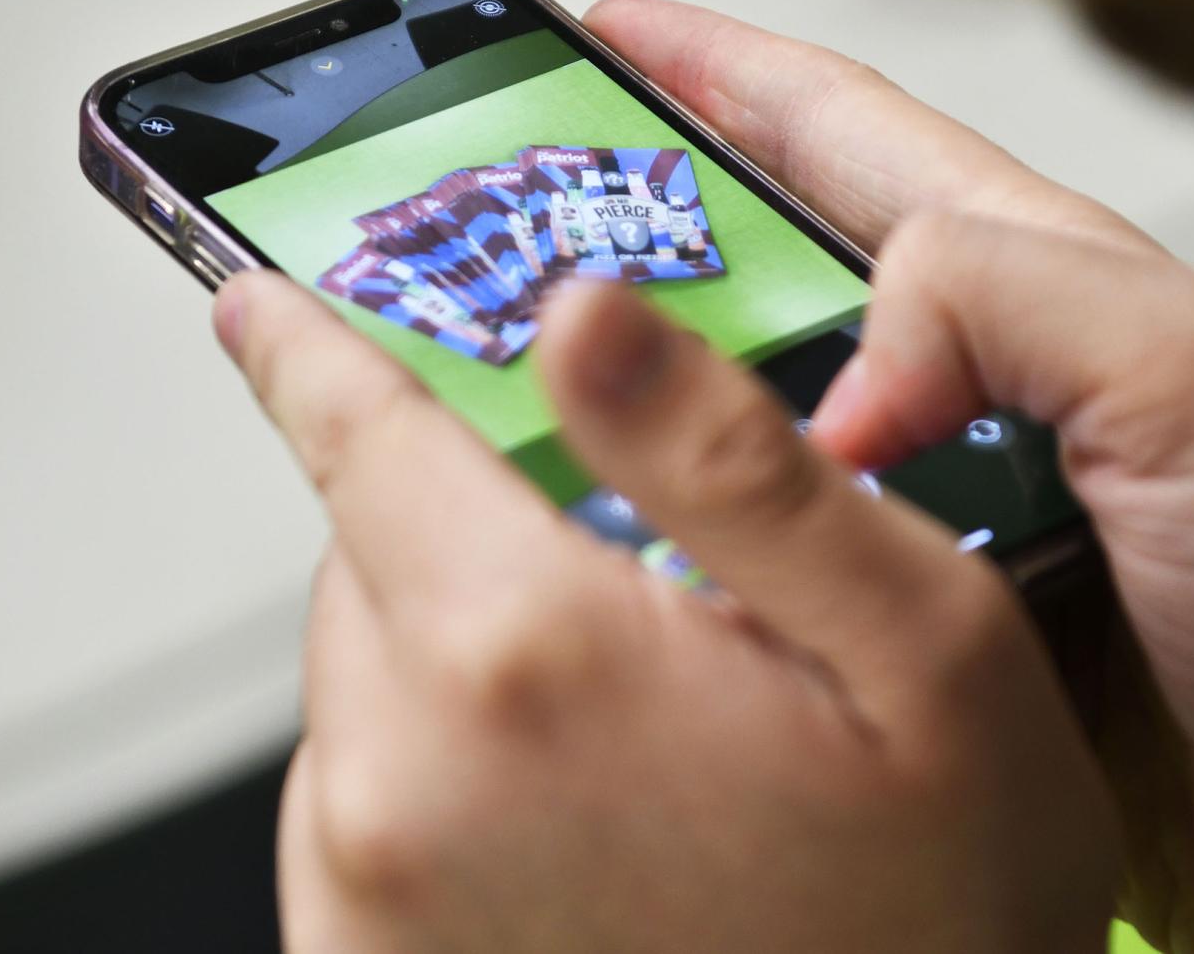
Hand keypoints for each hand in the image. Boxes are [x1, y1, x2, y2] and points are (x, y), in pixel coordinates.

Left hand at [215, 270, 1116, 951]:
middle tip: (624, 583)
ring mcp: (364, 888)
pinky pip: (368, 807)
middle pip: (373, 556)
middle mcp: (404, 772)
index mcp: (528, 653)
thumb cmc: (937, 927)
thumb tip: (585, 312)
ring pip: (372, 681)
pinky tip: (586, 829)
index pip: (360, 432)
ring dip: (469, 663)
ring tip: (640, 739)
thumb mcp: (924, 651)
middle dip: (471, 528)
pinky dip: (447, 778)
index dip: (307, 346)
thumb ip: (732, 459)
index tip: (257, 301)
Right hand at [582, 0, 1193, 953]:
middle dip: (637, 238)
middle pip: (768, 280)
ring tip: (526, 401)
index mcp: (1046, 286)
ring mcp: (944, 517)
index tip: (607, 30)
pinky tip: (627, 570)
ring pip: (751, 436)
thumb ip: (1011, 298)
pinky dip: (695, 560)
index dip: (723, 72)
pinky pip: (776, 573)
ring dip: (646, 416)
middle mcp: (982, 389)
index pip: (850, 137)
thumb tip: (844, 364)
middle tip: (508, 230)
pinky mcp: (921, 639)